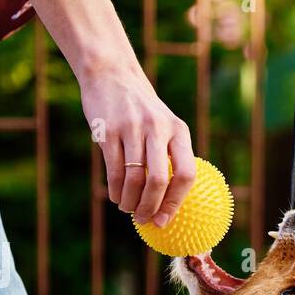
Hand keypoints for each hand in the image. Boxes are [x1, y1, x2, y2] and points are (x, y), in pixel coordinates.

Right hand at [79, 66, 196, 227]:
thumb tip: (171, 201)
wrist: (111, 74)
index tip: (167, 220)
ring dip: (130, 201)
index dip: (176, 201)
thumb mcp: (164, 125)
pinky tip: (116, 196)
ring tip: (128, 208)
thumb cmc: (141, 110)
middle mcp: (158, 128)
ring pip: (134, 179)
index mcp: (178, 130)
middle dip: (151, 207)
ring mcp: (132, 128)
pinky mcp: (108, 130)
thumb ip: (170, 155)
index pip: (186, 173)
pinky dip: (115, 190)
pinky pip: (113, 170)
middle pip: (159, 180)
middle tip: (145, 219)